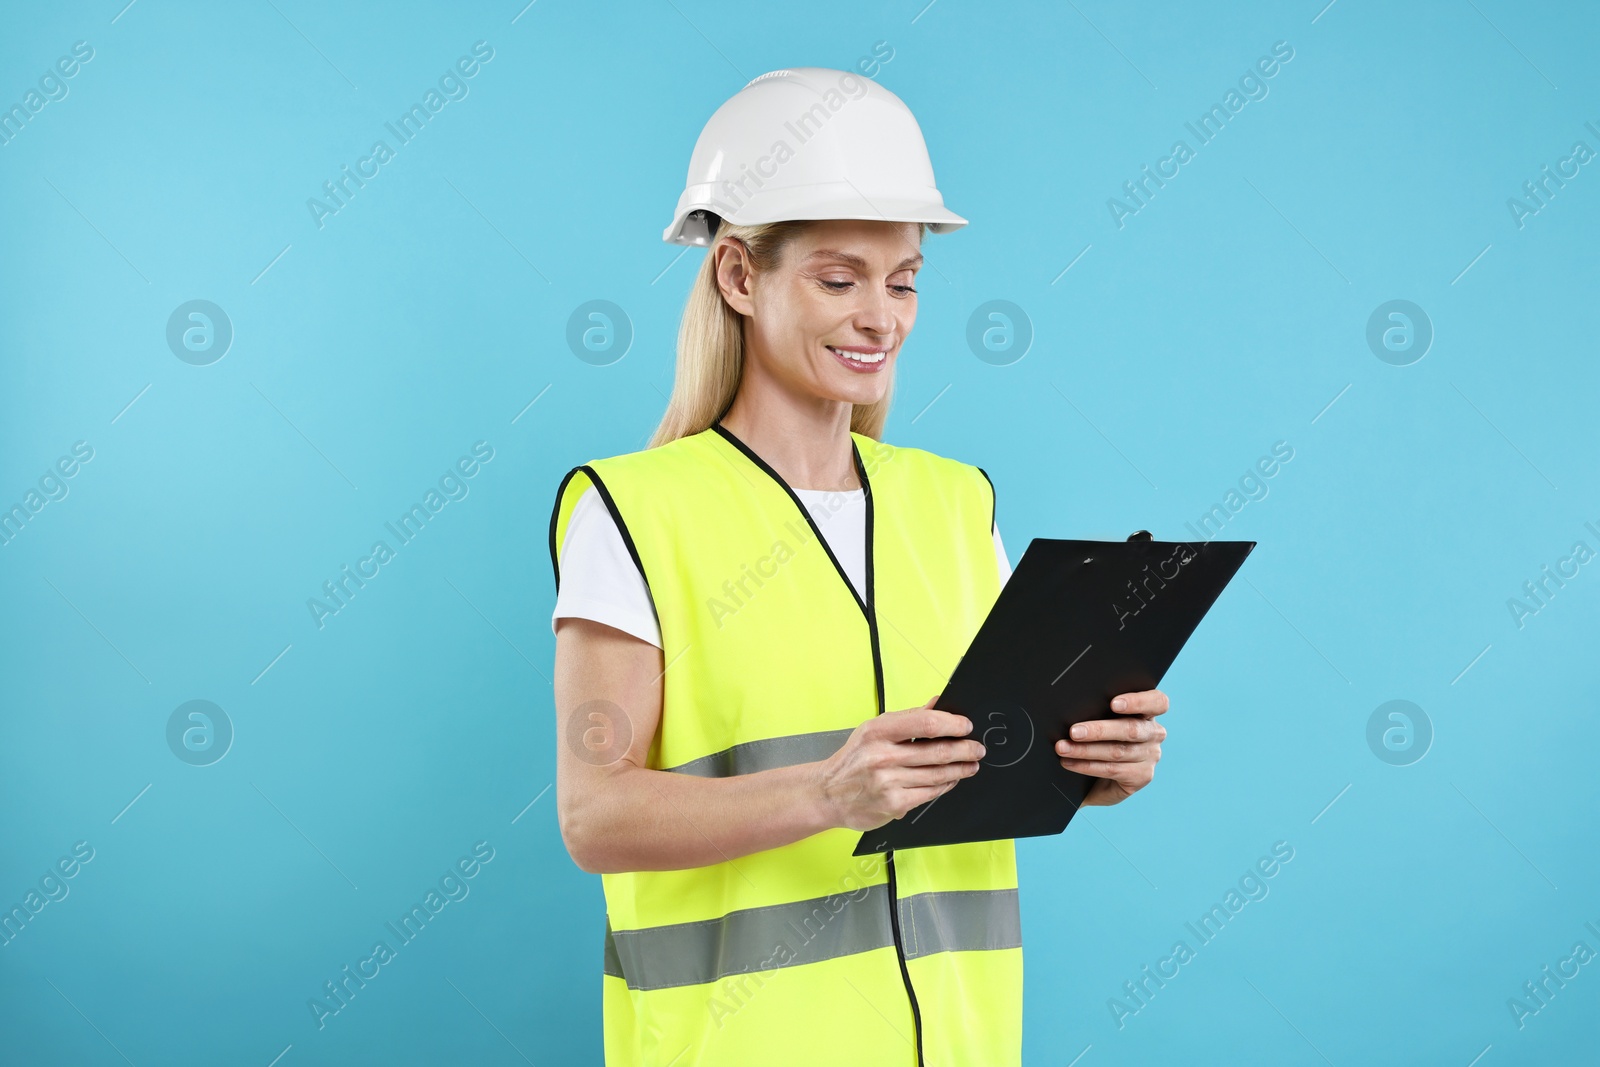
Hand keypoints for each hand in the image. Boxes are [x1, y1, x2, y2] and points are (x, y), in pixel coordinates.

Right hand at [817, 697, 986, 830]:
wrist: (828, 793)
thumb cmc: (854, 759)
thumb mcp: (873, 730)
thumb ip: (908, 718)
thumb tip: (938, 703)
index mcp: (878, 731)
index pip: (925, 723)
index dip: (952, 724)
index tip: (966, 726)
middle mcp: (882, 756)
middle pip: (937, 751)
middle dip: (964, 749)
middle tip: (978, 748)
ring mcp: (888, 782)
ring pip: (937, 774)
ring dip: (960, 769)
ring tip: (971, 764)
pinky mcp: (894, 804)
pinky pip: (930, 793)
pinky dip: (945, 785)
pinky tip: (951, 780)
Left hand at [1055, 689, 1167, 806]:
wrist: (1098, 777)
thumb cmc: (1098, 738)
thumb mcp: (1101, 720)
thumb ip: (1098, 711)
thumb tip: (1071, 707)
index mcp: (1148, 712)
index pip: (1157, 702)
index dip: (1138, 702)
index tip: (1114, 703)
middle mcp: (1154, 733)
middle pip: (1131, 729)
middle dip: (1099, 730)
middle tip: (1073, 731)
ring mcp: (1150, 756)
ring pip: (1117, 751)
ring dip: (1085, 750)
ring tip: (1063, 748)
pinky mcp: (1142, 776)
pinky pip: (1112, 770)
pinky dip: (1086, 766)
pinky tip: (1069, 763)